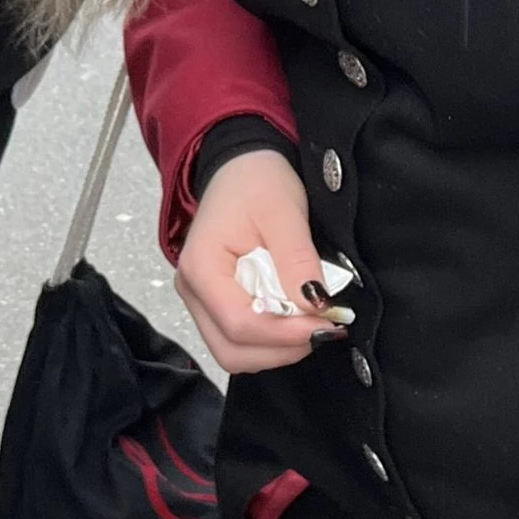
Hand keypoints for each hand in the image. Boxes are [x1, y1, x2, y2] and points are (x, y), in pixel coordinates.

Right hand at [175, 148, 343, 373]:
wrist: (240, 165)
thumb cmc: (257, 181)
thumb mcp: (283, 212)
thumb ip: (297, 260)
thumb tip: (316, 307)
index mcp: (200, 266)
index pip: (239, 323)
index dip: (286, 334)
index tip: (327, 324)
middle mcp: (191, 290)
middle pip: (233, 349)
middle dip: (281, 348)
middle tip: (322, 327)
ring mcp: (199, 301)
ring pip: (235, 353)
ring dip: (277, 349)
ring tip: (310, 322)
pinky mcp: (214, 305)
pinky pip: (239, 341)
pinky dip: (270, 341)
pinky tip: (293, 319)